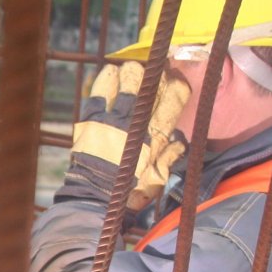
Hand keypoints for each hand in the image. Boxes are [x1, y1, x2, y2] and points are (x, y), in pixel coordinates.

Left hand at [58, 61, 189, 211]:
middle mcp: (136, 124)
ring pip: (128, 83)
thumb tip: (179, 140)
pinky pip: (100, 92)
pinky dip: (106, 79)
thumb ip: (168, 157)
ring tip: (132, 71)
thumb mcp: (157, 179)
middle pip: (152, 86)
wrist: (95, 200)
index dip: (176, 87)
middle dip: (155, 77)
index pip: (174, 100)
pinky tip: (110, 72)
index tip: (175, 80)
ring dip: (132, 74)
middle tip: (153, 74)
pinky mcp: (91, 121)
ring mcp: (113, 121)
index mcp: (156, 137)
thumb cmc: (129, 194)